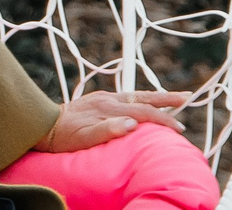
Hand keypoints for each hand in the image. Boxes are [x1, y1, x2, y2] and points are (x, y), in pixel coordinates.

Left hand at [37, 89, 189, 150]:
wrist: (43, 125)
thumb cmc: (63, 137)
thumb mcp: (84, 138)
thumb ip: (108, 130)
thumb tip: (133, 123)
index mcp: (107, 108)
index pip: (143, 111)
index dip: (163, 119)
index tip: (179, 127)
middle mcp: (108, 99)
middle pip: (143, 96)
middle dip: (167, 98)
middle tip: (188, 96)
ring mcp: (103, 97)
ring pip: (135, 94)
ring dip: (156, 96)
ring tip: (173, 97)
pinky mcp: (98, 99)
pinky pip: (126, 96)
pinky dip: (141, 98)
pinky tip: (144, 101)